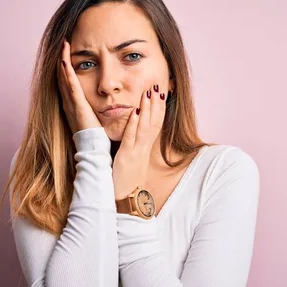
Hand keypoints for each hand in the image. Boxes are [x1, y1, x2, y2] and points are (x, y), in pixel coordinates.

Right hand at [58, 40, 101, 133]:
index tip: (67, 52)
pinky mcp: (77, 105)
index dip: (66, 66)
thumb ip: (96, 108)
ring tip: (63, 45)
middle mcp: (69, 101)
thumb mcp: (94, 118)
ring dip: (63, 60)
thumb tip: (105, 99)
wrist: (92, 149)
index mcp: (73, 104)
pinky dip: (67, 72)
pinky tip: (65, 60)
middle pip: (62, 76)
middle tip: (62, 43)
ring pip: (64, 77)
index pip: (67, 81)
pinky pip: (71, 85)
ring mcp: (71, 103)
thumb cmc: (96, 136)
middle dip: (62, 59)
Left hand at [112, 84, 165, 199]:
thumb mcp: (133, 162)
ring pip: (145, 127)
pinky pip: (132, 138)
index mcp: (145, 149)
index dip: (159, 108)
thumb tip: (135, 135)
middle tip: (158, 84)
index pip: (155, 124)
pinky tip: (136, 112)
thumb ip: (135, 147)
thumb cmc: (126, 182)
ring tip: (149, 92)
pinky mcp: (127, 158)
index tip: (160, 92)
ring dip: (148, 108)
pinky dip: (134, 124)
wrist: (125, 202)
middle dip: (156, 103)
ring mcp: (137, 153)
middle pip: (154, 122)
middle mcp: (144, 149)